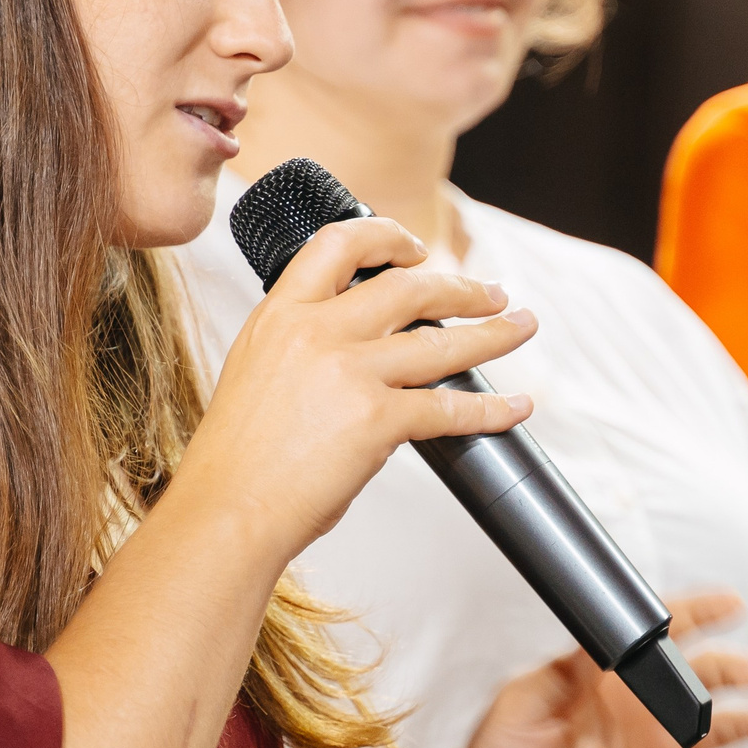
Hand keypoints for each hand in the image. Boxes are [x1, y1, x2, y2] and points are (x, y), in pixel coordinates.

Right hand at [185, 215, 534, 563]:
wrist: (226, 512)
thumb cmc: (236, 462)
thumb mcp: (254, 373)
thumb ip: (299, 347)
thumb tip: (351, 346)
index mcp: (279, 315)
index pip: (338, 244)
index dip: (386, 235)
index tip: (416, 248)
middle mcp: (316, 333)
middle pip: (409, 287)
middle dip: (462, 287)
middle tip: (492, 294)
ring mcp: (349, 373)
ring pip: (442, 341)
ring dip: (493, 333)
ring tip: (521, 326)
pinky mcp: (377, 421)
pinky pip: (450, 408)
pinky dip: (492, 409)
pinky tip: (515, 407)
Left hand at [447, 591, 747, 747]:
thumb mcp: (520, 702)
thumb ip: (561, 673)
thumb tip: (601, 640)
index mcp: (611, 680)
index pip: (661, 639)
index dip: (697, 616)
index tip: (729, 603)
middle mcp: (644, 713)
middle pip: (701, 680)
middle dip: (731, 670)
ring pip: (721, 733)